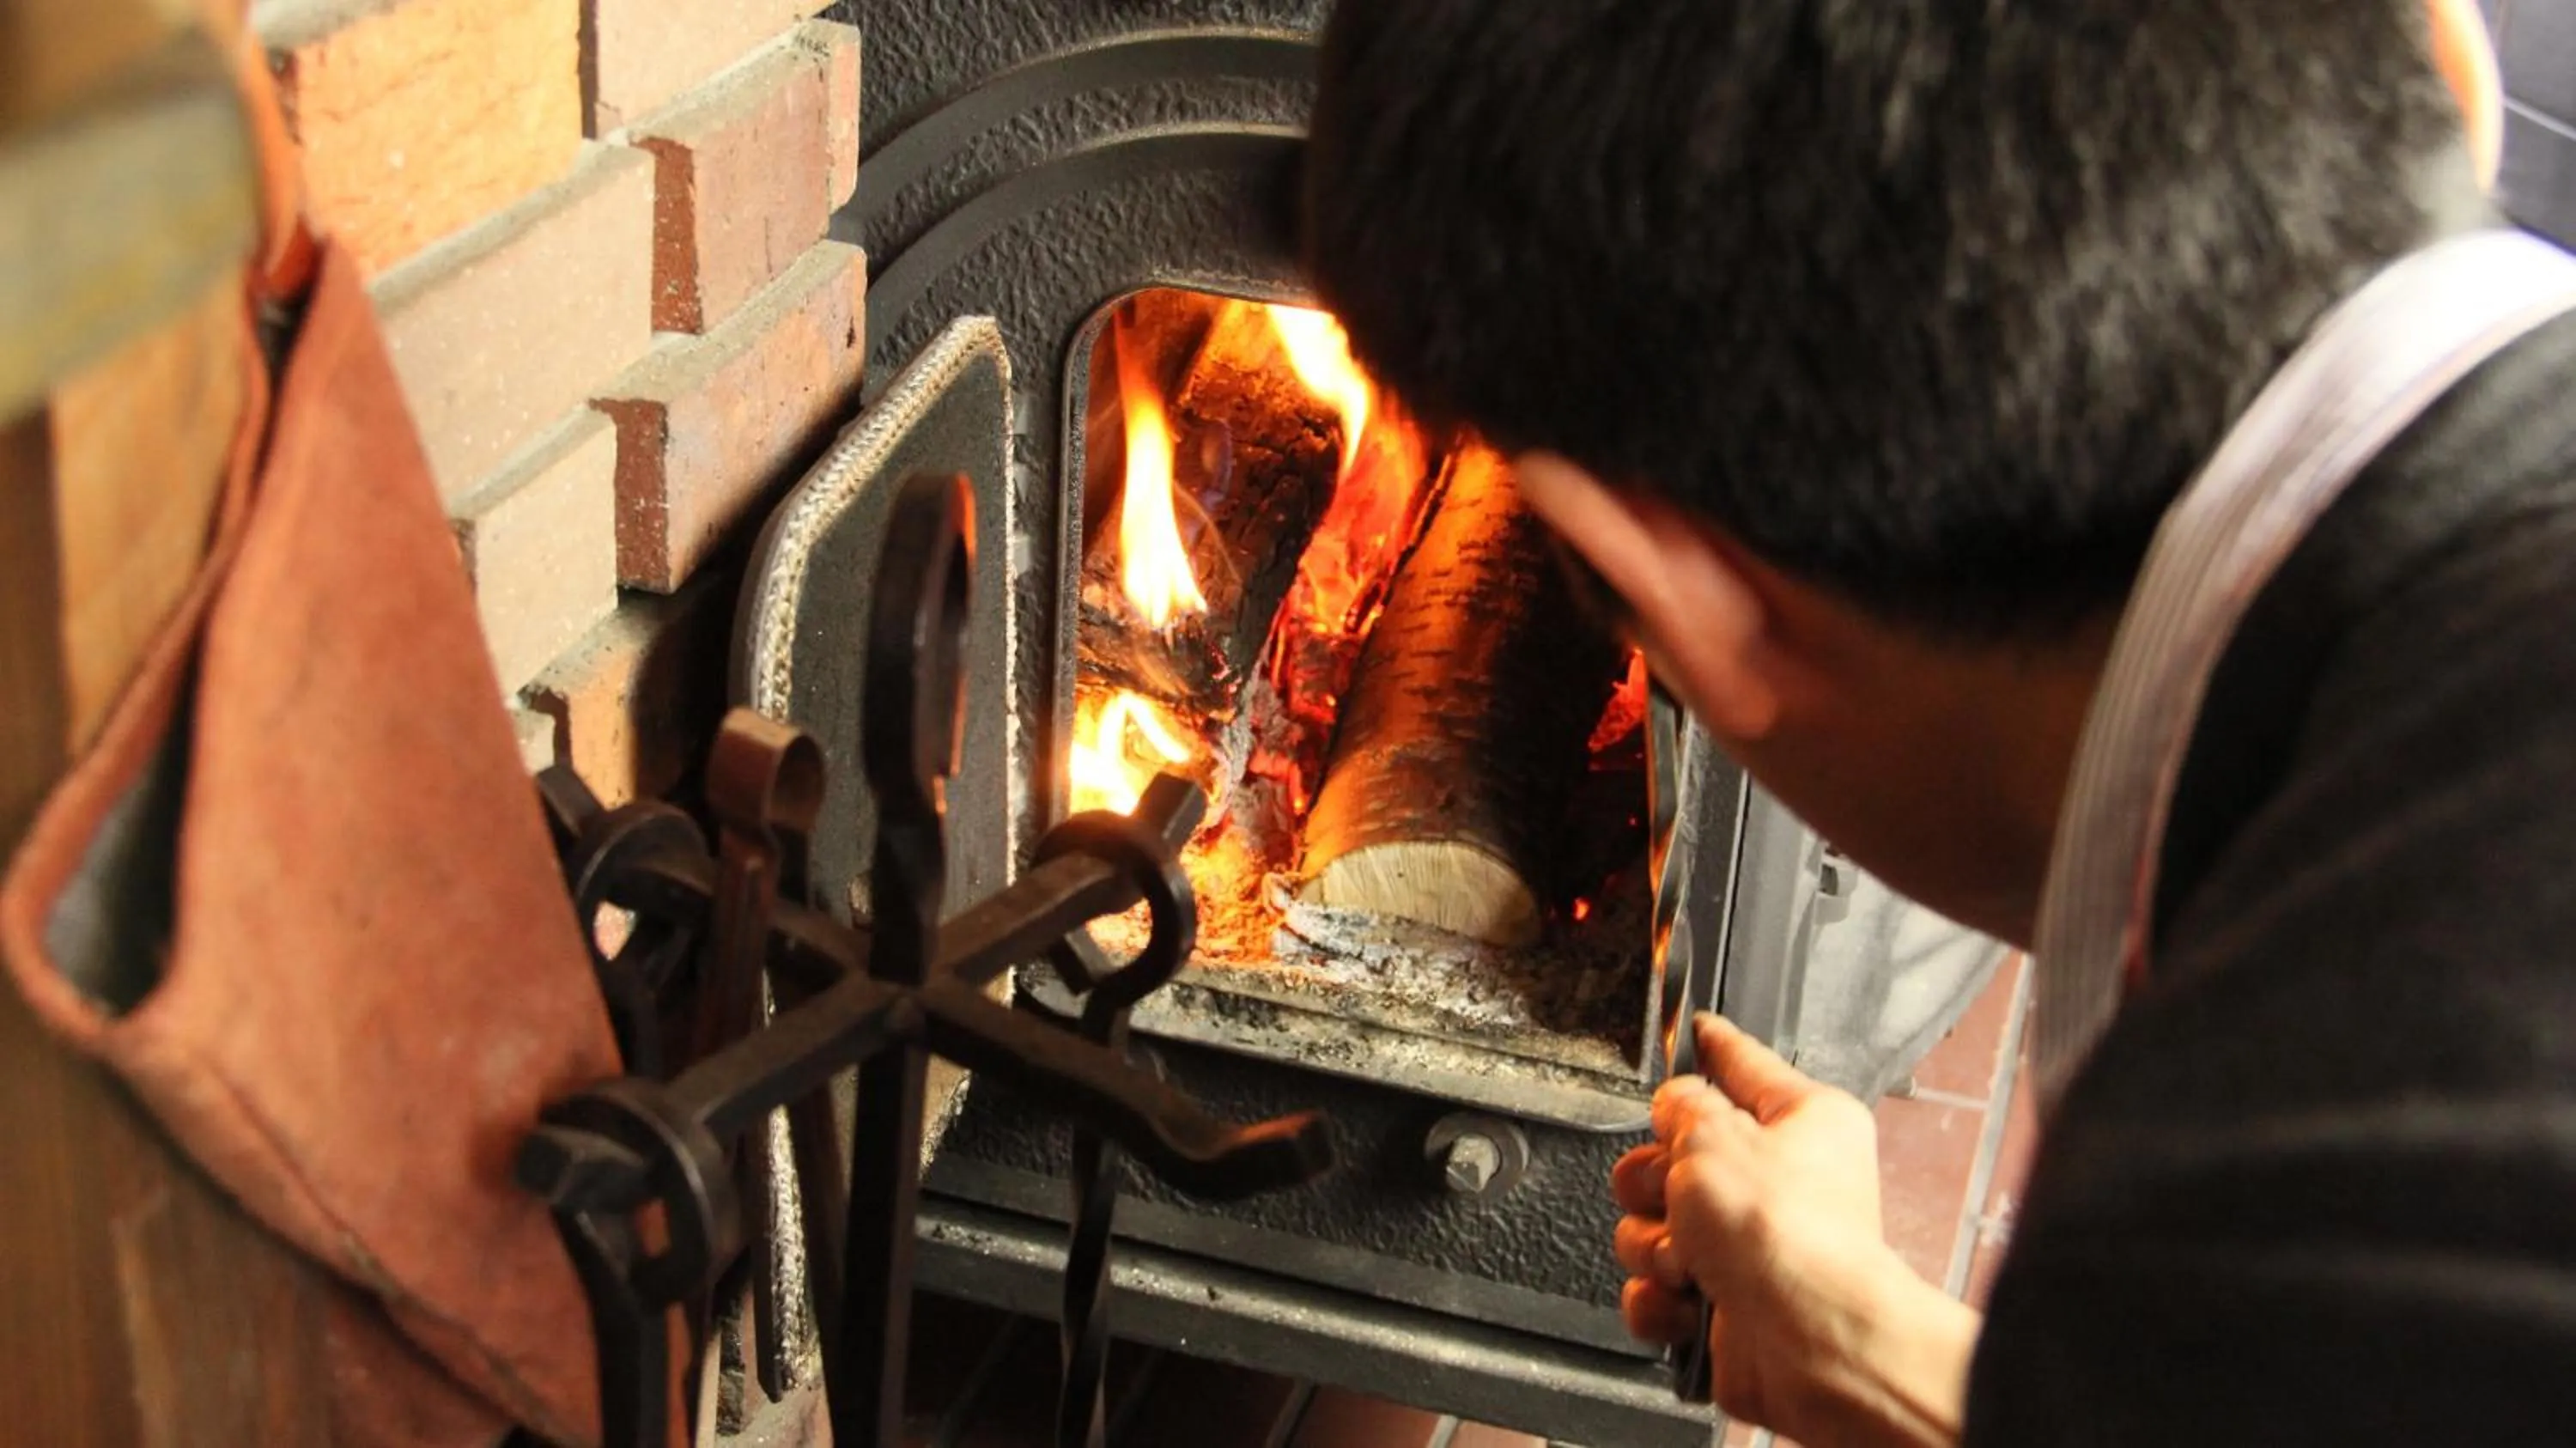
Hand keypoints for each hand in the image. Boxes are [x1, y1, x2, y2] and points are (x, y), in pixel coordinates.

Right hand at [1613, 1013, 1979, 1446]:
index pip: (1743, 1065)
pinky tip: (1687, 1301)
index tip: (1694, 1028)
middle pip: (1676, 1157)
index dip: (1709, 1046)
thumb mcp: (1713, 1133)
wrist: (1807, 1341)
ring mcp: (1751, 1250)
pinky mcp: (1725, 1307)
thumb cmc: (1787, 1234)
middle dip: (1655, 1182)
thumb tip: (1675, 1107)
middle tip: (1676, 1194)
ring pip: (1653, 1227)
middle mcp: (1780, 1184)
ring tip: (1691, 1259)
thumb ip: (1681, 1105)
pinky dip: (1661, 1301)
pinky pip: (1656, 1290)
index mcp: (1801, 1123)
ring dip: (1655, 1245)